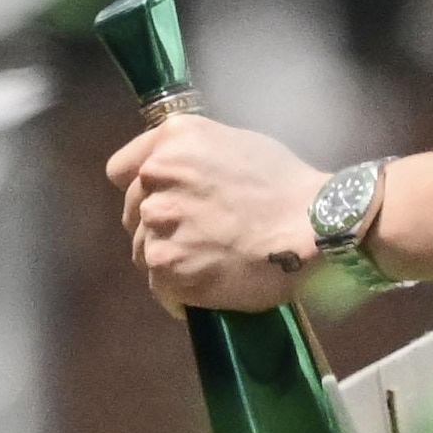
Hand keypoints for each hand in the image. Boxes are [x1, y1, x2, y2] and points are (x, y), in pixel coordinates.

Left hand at [106, 113, 327, 311]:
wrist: (312, 228)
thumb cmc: (285, 185)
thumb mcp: (235, 143)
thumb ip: (192, 156)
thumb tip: (174, 176)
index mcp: (173, 140)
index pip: (121, 170)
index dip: (143, 188)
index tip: (165, 202)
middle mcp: (157, 175)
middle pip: (133, 214)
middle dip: (161, 226)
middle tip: (200, 236)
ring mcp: (159, 222)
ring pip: (144, 250)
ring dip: (170, 259)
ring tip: (210, 262)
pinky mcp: (166, 265)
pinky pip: (159, 285)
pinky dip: (180, 292)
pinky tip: (209, 286)